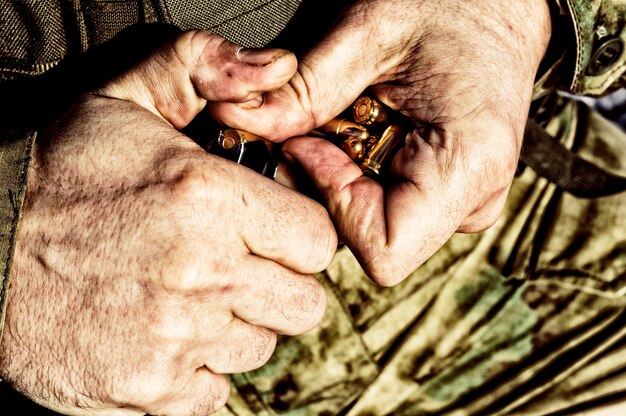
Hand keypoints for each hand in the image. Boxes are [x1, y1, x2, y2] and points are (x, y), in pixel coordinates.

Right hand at [0, 30, 336, 414]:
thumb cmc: (57, 178)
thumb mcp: (125, 97)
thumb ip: (203, 66)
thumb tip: (278, 67)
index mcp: (207, 198)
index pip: (318, 240)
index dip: (300, 236)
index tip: (274, 233)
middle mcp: (201, 272)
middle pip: (304, 303)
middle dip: (281, 284)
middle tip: (241, 265)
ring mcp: (176, 337)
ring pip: (262, 347)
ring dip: (238, 325)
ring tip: (193, 296)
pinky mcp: (148, 386)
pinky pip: (215, 390)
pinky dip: (199, 370)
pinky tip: (167, 334)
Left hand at [211, 0, 551, 284]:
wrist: (499, 4)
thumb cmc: (450, 6)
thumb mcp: (367, 34)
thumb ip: (302, 92)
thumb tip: (238, 124)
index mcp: (468, 166)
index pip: (382, 248)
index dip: (332, 204)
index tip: (310, 145)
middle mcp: (475, 199)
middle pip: (372, 241)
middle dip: (327, 190)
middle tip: (316, 127)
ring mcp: (463, 202)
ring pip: (374, 228)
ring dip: (341, 180)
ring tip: (349, 120)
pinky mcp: (449, 196)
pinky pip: (387, 208)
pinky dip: (359, 176)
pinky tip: (365, 130)